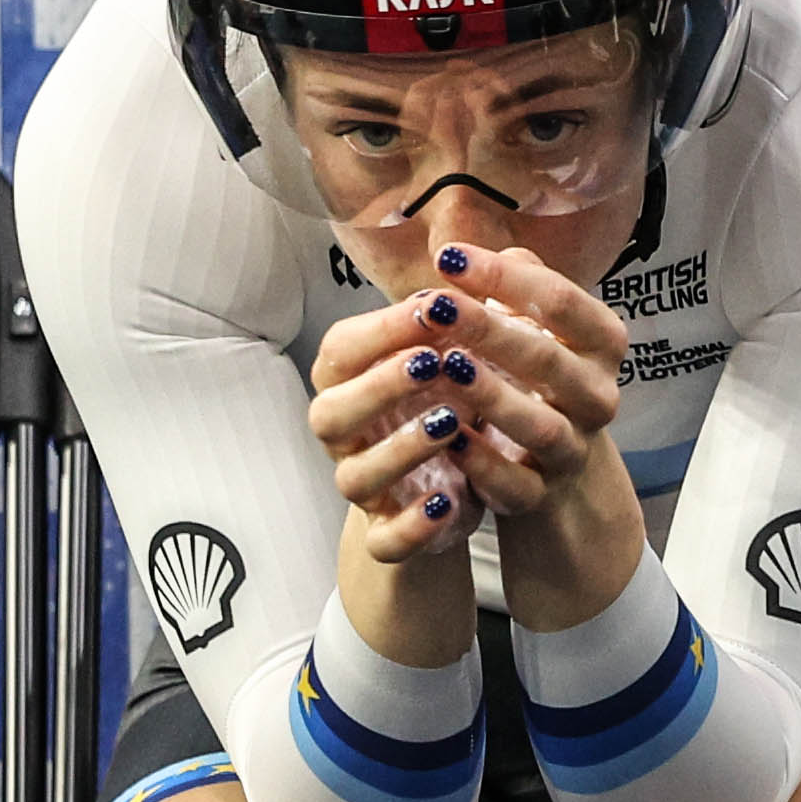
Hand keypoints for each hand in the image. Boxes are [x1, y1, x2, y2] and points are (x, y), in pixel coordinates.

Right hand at [305, 304, 477, 571]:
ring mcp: (362, 487)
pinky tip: (449, 500)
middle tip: (433, 362)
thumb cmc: (444, 404)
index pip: (342, 349)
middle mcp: (343, 436)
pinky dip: (413, 524)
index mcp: (347, 382)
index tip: (435, 304)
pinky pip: (385, 539)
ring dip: (399, 449)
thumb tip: (469, 262)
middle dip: (380, 385)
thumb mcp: (450, 355)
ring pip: (355, 476)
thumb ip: (454, 316)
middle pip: (331, 412)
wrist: (450, 489)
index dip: (383, 328)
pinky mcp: (387, 535)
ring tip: (449, 423)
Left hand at [401, 240, 651, 629]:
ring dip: (491, 395)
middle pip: (548, 360)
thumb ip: (518, 285)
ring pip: (540, 425)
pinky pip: (516, 483)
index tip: (448, 257)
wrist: (555, 467)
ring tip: (443, 366)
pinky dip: (483, 463)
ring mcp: (574, 449)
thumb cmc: (536, 376)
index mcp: (602, 344)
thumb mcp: (538, 325)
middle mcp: (599, 396)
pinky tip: (448, 435)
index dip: (504, 278)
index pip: (560, 301)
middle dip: (489, 330)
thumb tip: (482, 252)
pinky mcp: (542, 494)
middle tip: (435, 305)